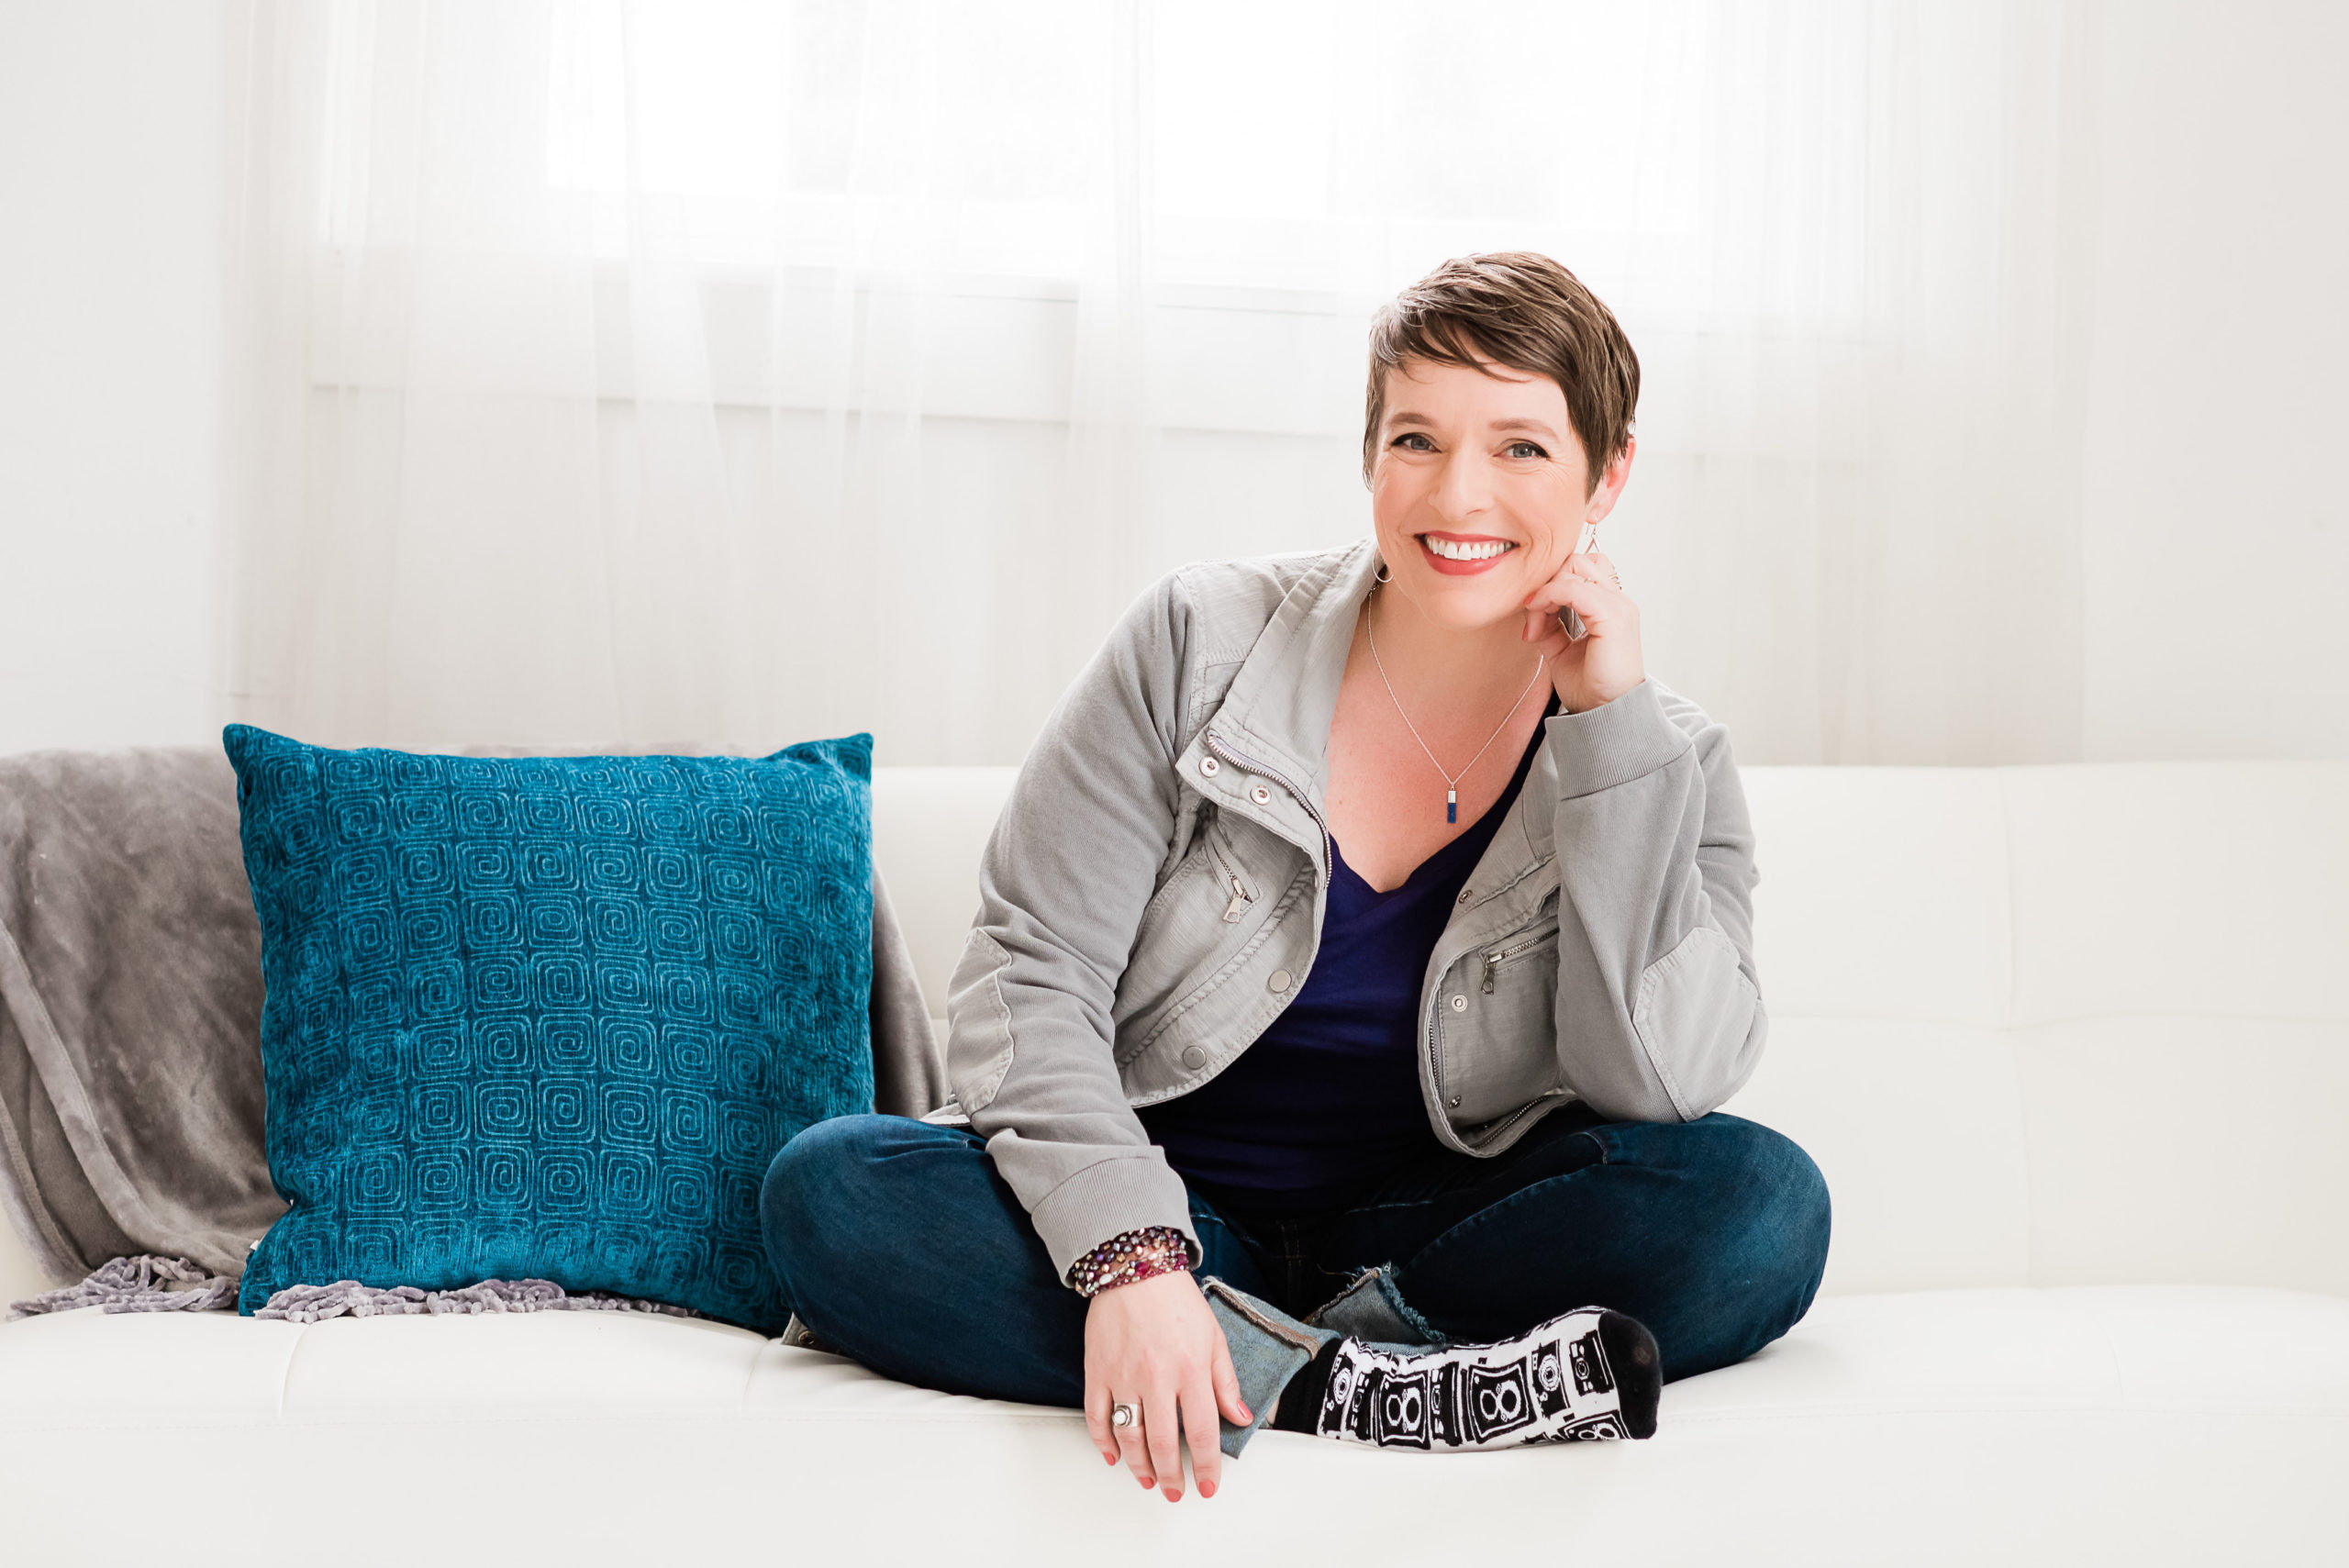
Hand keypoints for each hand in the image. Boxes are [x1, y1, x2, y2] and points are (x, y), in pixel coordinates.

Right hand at [1083, 1270, 1251, 1501]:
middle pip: (1163, 1443)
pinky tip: (1114, 1457)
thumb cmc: (1176, 1300)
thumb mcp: (1214, 1338)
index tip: (1207, 1485)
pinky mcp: (1097, 1372)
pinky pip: (1097, 1417)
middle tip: (1176, 1492)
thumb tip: (1239, 1418)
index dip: (1205, 1466)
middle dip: (1171, 1476)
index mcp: (1190, 1370)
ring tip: (1149, 1481)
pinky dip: (1103, 1443)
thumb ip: (1226, 1382)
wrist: (1135, 1269)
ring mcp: (1123, 1377)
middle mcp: (1156, 1378)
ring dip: (1139, 1467)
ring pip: (1129, 1437)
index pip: (1201, 1432)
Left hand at [1520, 545, 1642, 712]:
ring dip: (1545, 592)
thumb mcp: (1560, 649)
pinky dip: (1548, 598)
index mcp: (1610, 605)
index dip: (1551, 583)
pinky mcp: (1613, 617)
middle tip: (1533, 618)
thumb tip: (1529, 608)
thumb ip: (1548, 624)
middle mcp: (1618, 600)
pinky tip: (1538, 624)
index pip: (1579, 569)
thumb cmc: (1590, 686)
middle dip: (1546, 583)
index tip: (1532, 615)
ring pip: (1573, 569)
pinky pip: (1572, 589)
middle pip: (1576, 561)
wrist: (1606, 714)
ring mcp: (1619, 606)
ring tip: (1536, 626)